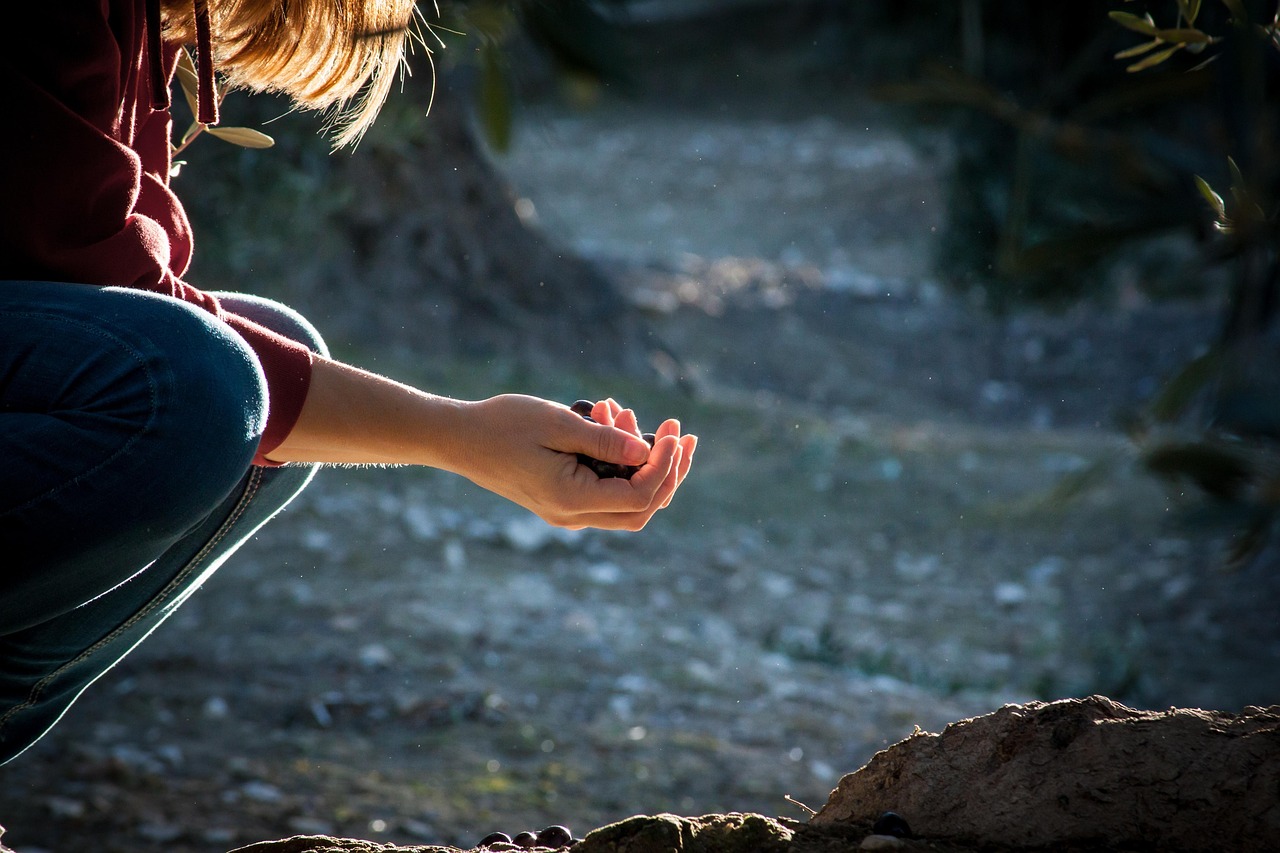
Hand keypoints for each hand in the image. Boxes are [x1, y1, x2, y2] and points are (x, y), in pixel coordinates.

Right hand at [267, 358, 695, 529]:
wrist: (455, 438)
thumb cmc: (501, 424)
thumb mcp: (557, 423)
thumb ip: (605, 442)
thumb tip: (651, 452)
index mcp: (571, 500)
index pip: (641, 495)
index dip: (666, 465)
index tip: (673, 430)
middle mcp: (572, 515)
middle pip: (642, 508)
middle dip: (669, 471)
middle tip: (682, 432)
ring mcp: (566, 512)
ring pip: (627, 502)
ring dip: (642, 462)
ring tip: (625, 412)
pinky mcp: (562, 499)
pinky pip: (605, 490)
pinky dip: (618, 462)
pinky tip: (610, 422)